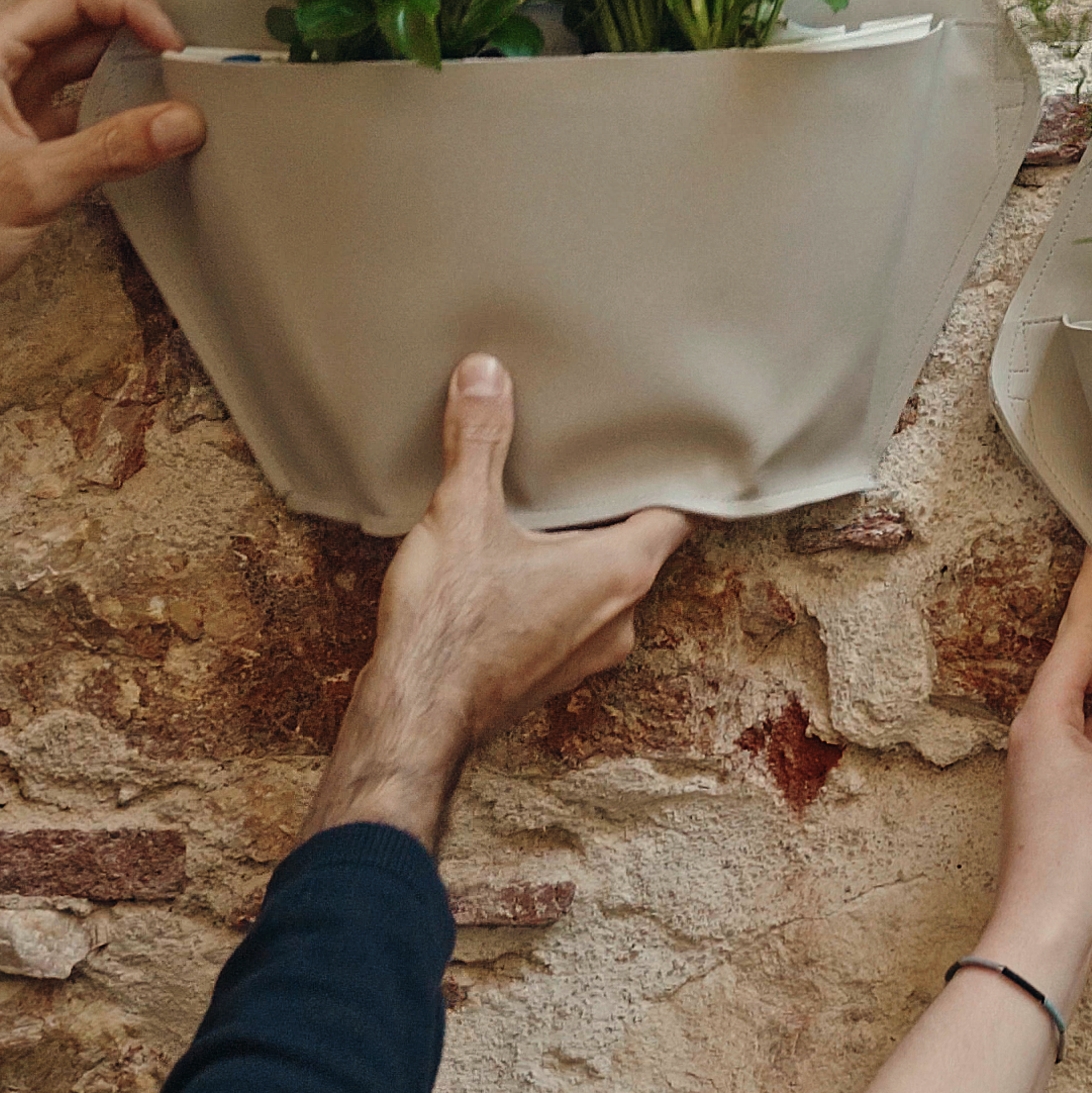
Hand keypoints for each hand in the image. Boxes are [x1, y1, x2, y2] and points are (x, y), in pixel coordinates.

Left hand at [0, 0, 203, 312]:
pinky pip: (73, 94)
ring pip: (79, 55)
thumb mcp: (35, 185)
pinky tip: (146, 119)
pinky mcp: (13, 123)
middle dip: (138, 31)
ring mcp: (0, 88)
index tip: (176, 46)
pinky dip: (112, 101)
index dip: (136, 10)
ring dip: (128, 65)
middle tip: (191, 56)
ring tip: (179, 82)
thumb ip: (116, 147)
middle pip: (81, 17)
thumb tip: (183, 122)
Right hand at [306, 355, 689, 851]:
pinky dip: (556, 594)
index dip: (674, 483)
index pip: (677, 516)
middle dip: (616, 515)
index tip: (668, 457)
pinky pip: (573, 621)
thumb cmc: (449, 624)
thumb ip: (478, 440)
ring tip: (550, 519)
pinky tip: (516, 575)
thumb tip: (485, 373)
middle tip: (594, 474)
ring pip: (606, 591)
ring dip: (583, 559)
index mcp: (622, 572)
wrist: (414, 720)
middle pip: (642, 551)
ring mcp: (590, 655)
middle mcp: (622, 618)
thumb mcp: (462, 514)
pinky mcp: (554, 676)